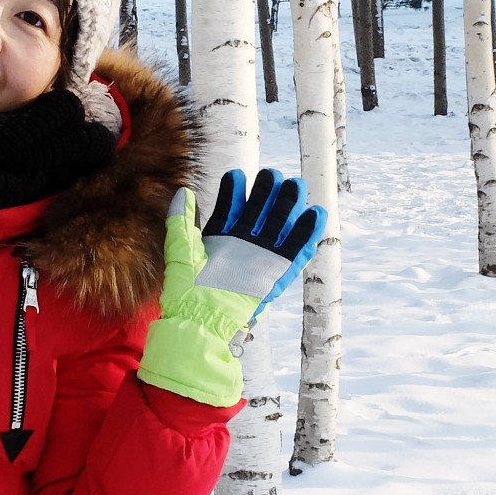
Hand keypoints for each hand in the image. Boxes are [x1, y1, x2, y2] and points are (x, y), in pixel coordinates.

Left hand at [137, 169, 327, 407]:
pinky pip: (294, 251)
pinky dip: (306, 234)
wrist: (201, 319)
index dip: (234, 191)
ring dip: (288, 206)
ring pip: (279, 226)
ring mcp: (260, 259)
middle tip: (273, 175)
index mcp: (219, 240)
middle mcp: (242, 247)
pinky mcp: (276, 273)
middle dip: (268, 192)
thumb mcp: (180, 250)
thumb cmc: (186, 290)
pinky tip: (315, 214)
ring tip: (295, 185)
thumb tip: (183, 191)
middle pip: (259, 213)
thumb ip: (181, 220)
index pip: (230, 209)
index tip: (236, 175)